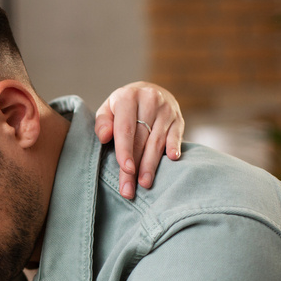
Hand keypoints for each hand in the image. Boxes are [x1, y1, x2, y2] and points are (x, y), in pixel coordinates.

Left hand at [95, 82, 183, 199]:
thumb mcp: (108, 109)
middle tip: (129, 189)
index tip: (125, 170)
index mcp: (128, 97)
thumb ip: (102, 122)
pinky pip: (177, 135)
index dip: (125, 151)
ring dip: (151, 165)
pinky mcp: (179, 118)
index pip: (126, 128)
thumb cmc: (122, 107)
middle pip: (141, 139)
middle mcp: (149, 100)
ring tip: (145, 184)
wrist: (148, 91)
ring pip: (158, 141)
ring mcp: (166, 109)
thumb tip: (104, 136)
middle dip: (135, 166)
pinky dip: (174, 147)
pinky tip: (172, 160)